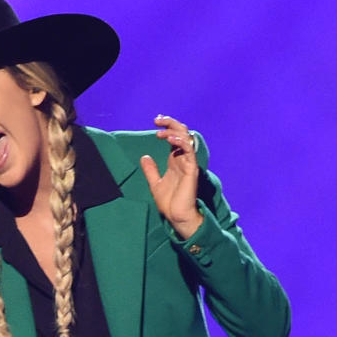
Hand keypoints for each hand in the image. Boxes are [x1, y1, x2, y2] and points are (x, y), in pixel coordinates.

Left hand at [139, 114, 203, 239]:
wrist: (176, 216)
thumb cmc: (169, 203)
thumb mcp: (155, 183)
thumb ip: (150, 170)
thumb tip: (144, 157)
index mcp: (175, 160)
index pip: (174, 137)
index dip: (167, 127)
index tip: (156, 122)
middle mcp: (183, 159)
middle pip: (181, 133)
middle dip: (171, 123)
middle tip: (157, 120)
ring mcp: (188, 163)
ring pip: (186, 138)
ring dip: (174, 130)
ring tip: (160, 132)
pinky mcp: (192, 169)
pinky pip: (189, 151)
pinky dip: (180, 142)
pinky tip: (170, 139)